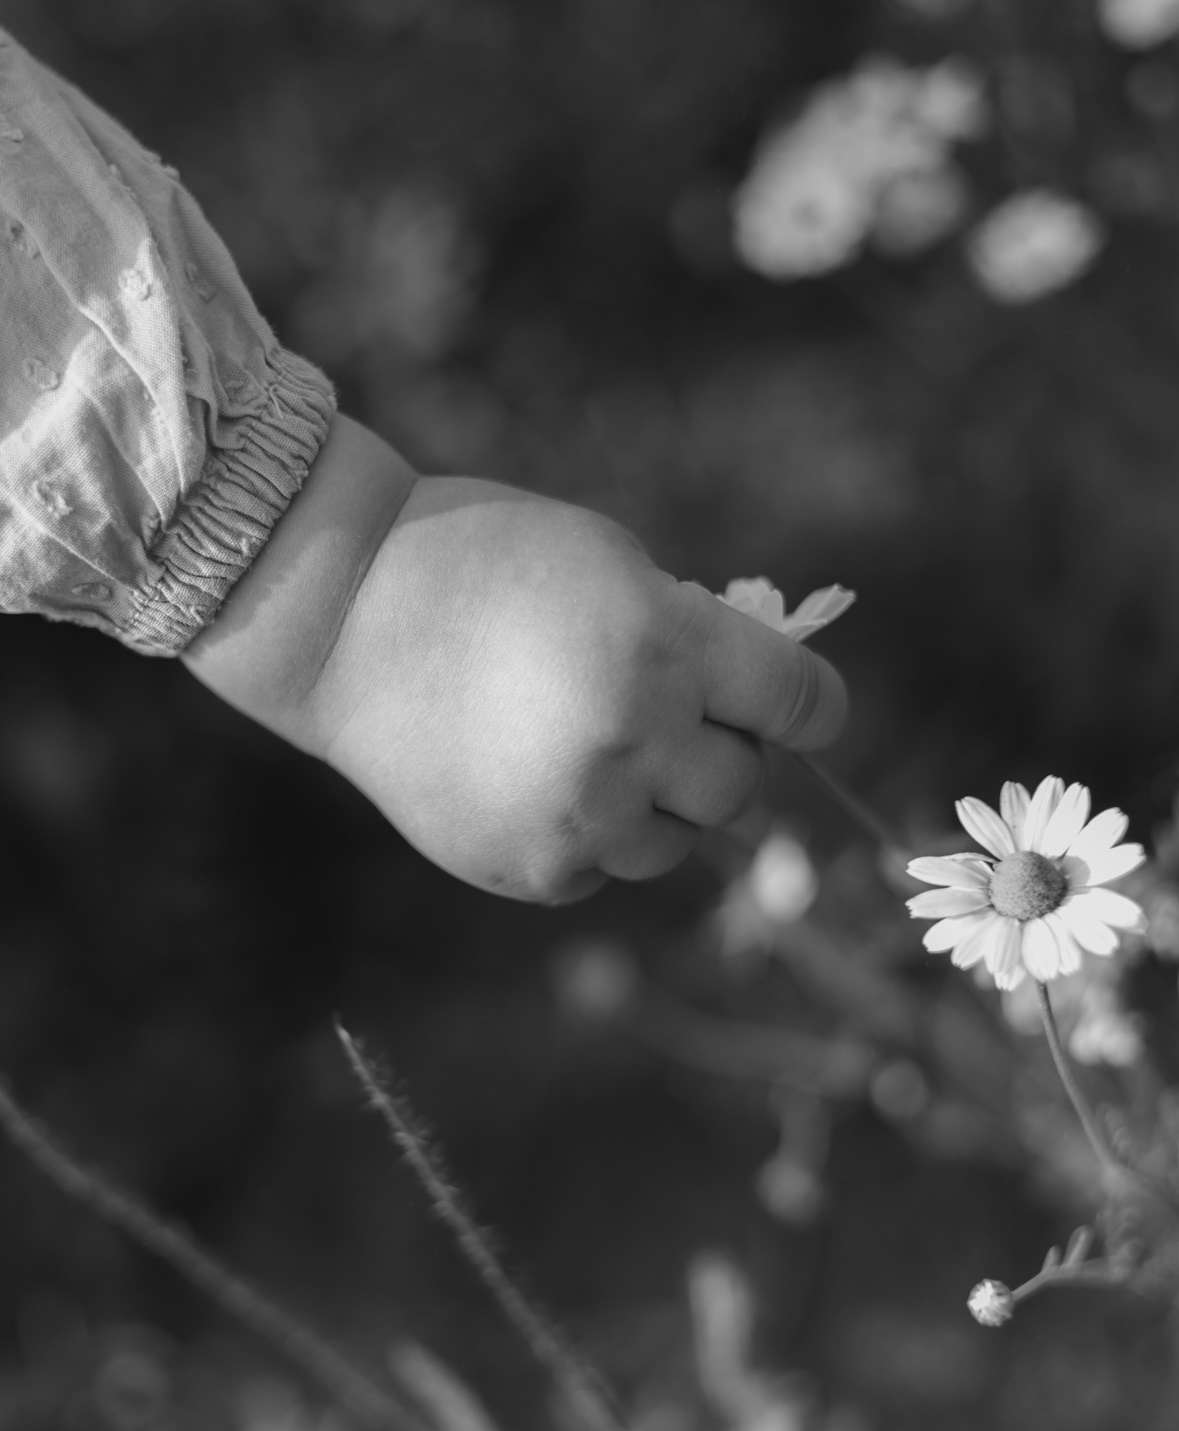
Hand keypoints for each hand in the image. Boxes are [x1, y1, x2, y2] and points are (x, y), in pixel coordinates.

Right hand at [185, 415, 845, 901]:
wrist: (335, 615)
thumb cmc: (480, 561)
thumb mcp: (610, 560)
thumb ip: (691, 635)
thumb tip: (759, 705)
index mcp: (665, 647)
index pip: (801, 704)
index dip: (810, 706)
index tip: (799, 708)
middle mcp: (635, 741)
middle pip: (743, 787)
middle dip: (719, 750)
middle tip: (671, 716)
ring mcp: (580, 817)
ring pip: (677, 843)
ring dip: (656, 801)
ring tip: (587, 745)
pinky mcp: (530, 870)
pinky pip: (601, 869)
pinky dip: (588, 834)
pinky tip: (532, 777)